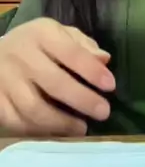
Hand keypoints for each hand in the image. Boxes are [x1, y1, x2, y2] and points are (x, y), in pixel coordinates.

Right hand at [0, 18, 115, 135]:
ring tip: (82, 128)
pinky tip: (56, 132)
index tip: (110, 86)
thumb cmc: (35, 45)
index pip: (70, 53)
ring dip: (61, 122)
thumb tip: (104, 60)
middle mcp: (21, 56)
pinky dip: (39, 132)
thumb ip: (82, 45)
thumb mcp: (58, 34)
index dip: (92, 71)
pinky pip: (17, 123)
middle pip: (54, 83)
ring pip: (34, 108)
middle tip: (103, 112)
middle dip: (82, 99)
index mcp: (41, 34)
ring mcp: (5, 80)